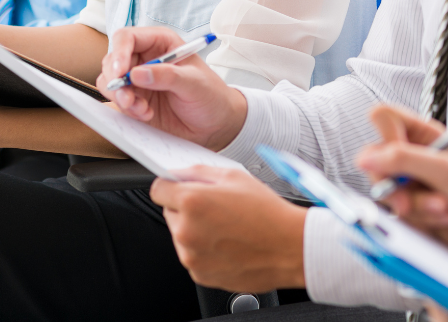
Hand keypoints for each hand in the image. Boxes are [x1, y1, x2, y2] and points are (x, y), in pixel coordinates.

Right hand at [99, 26, 248, 150]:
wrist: (215, 124)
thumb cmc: (211, 95)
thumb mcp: (195, 83)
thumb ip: (167, 76)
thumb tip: (137, 73)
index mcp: (160, 43)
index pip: (127, 38)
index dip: (119, 52)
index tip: (120, 73)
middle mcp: (144, 58)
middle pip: (113, 60)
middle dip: (116, 81)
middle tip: (129, 100)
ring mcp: (137, 79)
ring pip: (110, 81)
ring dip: (121, 97)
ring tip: (143, 110)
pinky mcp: (135, 99)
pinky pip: (117, 100)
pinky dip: (126, 109)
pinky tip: (146, 114)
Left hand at [151, 166, 306, 291]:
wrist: (290, 248)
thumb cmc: (267, 212)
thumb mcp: (234, 176)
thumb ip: (199, 172)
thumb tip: (179, 174)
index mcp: (191, 202)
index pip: (158, 190)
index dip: (170, 186)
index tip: (178, 189)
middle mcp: (186, 231)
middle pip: (170, 213)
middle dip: (186, 209)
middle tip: (215, 209)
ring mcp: (192, 256)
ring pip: (181, 236)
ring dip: (195, 230)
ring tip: (226, 228)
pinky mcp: (200, 275)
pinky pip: (193, 257)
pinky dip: (204, 251)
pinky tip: (228, 244)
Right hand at [355, 105, 447, 271]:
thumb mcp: (446, 170)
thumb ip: (403, 160)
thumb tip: (368, 158)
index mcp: (425, 135)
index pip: (384, 118)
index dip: (386, 136)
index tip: (397, 154)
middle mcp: (414, 156)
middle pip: (375, 158)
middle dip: (396, 184)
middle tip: (408, 201)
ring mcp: (410, 183)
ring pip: (386, 190)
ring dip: (416, 205)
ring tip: (444, 208)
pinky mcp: (410, 208)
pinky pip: (396, 212)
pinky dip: (419, 218)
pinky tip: (443, 218)